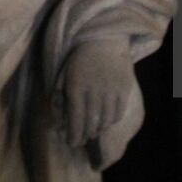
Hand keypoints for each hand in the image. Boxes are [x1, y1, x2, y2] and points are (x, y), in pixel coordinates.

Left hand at [54, 38, 138, 162]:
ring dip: (97, 129)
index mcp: (76, 87)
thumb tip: (57, 123)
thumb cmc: (80, 58)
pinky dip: (111, 121)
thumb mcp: (63, 75)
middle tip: (81, 139)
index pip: (75, 120)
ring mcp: (111, 90)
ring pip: (105, 122)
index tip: (71, 143)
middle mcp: (94, 91)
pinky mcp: (124, 88)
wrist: (104, 38)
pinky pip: (118, 114)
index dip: (73, 136)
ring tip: (93, 130)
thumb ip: (58, 99)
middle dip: (84, 135)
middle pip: (90, 124)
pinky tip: (105, 120)